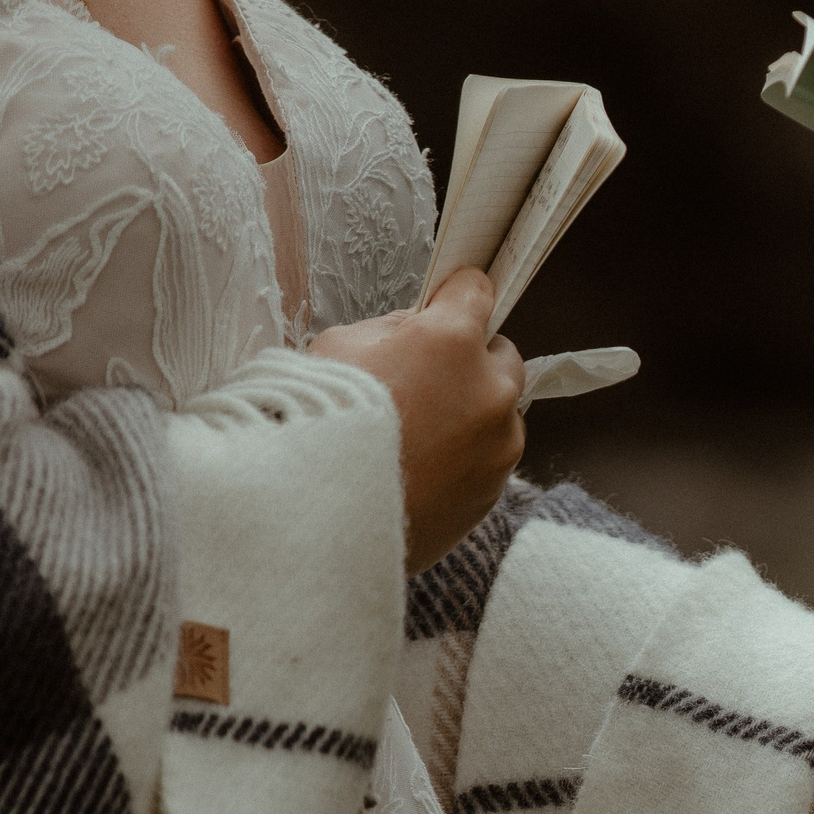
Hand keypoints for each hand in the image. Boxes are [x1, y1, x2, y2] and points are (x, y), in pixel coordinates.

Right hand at [309, 267, 524, 571]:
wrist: (313, 523)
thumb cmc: (316, 428)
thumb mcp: (335, 351)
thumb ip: (387, 332)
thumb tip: (414, 331)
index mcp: (451, 342)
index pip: (477, 290)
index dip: (455, 294)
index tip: (445, 303)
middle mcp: (490, 391)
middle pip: (500, 355)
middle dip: (468, 360)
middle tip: (421, 378)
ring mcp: (498, 447)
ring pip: (499, 412)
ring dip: (469, 414)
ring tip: (414, 436)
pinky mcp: (493, 492)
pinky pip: (489, 459)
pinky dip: (463, 459)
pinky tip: (418, 470)